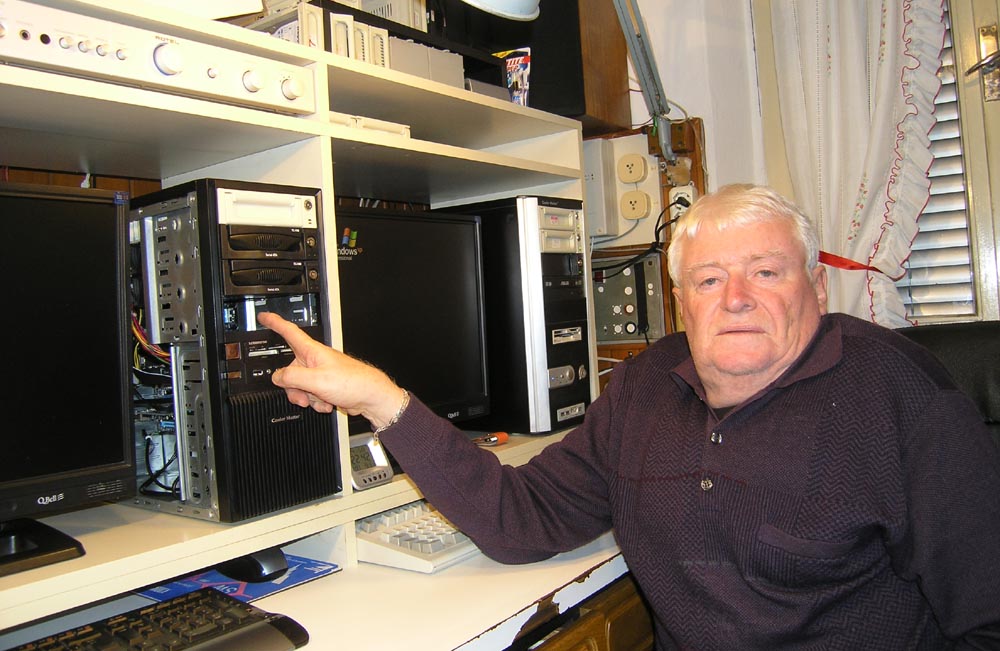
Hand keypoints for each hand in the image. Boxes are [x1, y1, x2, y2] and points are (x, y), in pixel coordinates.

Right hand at [257, 312, 406, 428]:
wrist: (370, 397)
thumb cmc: (352, 383)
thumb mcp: (315, 380)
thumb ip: (292, 377)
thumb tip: (277, 377)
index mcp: (312, 352)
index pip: (289, 332)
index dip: (275, 323)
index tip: (264, 316)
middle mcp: (315, 360)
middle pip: (290, 370)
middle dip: (293, 387)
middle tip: (302, 396)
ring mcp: (321, 373)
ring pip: (300, 386)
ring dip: (307, 397)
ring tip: (321, 400)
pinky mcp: (326, 386)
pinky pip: (312, 394)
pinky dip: (317, 402)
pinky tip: (328, 403)